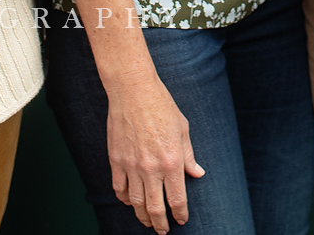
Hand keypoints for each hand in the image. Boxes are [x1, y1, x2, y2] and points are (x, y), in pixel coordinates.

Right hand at [105, 73, 204, 230]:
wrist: (134, 91)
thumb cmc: (162, 107)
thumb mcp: (183, 130)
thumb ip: (189, 155)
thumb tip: (197, 173)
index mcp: (172, 161)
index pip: (177, 199)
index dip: (179, 214)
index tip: (181, 220)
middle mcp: (151, 168)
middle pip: (155, 207)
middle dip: (160, 224)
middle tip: (163, 231)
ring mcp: (132, 166)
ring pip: (136, 202)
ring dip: (142, 216)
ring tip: (147, 222)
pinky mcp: (116, 160)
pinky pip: (119, 188)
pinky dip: (124, 199)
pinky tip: (129, 202)